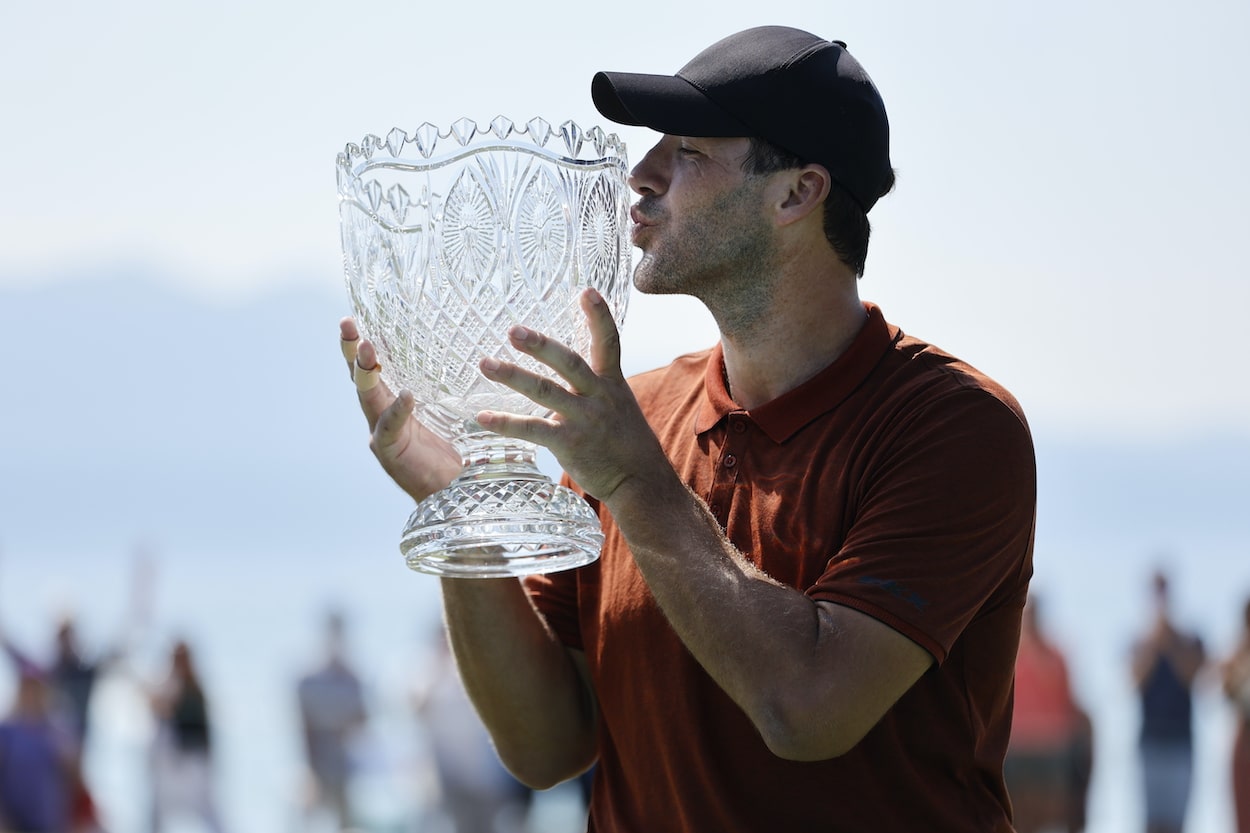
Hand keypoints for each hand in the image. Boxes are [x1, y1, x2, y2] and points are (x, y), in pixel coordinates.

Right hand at [339, 318, 461, 501]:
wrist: (460, 493)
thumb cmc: (461, 452)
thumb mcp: (458, 413)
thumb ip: (458, 389)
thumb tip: (482, 353)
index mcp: (396, 403)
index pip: (378, 369)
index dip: (365, 345)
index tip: (357, 317)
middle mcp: (383, 415)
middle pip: (362, 378)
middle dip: (352, 351)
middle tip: (347, 324)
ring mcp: (382, 434)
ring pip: (367, 398)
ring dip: (365, 372)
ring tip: (365, 347)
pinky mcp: (390, 454)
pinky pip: (388, 428)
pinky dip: (396, 411)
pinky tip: (406, 396)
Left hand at [474, 289, 669, 504]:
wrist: (641, 481)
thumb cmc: (625, 443)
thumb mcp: (619, 406)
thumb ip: (594, 387)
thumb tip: (569, 374)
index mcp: (611, 383)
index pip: (608, 342)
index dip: (599, 316)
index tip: (586, 291)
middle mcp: (598, 397)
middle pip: (568, 362)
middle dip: (540, 345)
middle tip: (513, 330)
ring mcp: (584, 419)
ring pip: (544, 392)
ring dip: (512, 376)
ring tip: (485, 363)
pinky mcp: (569, 443)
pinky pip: (532, 429)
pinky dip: (505, 423)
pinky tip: (482, 417)